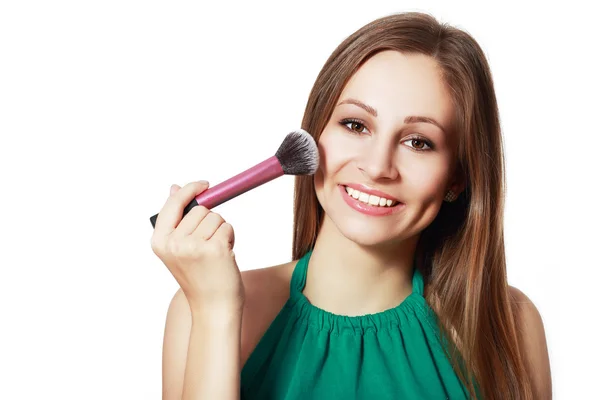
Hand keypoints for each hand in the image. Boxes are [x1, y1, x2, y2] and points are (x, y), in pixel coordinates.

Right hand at [151, 181, 243, 312]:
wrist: (213, 307)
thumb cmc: (199, 276)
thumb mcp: (178, 248)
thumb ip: (176, 219)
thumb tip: (173, 187)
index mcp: (160, 241)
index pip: (173, 203)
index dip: (189, 190)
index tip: (204, 184)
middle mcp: (174, 243)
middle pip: (200, 210)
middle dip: (209, 221)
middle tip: (208, 244)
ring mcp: (194, 246)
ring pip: (216, 217)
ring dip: (221, 230)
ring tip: (216, 252)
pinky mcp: (215, 249)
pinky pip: (227, 227)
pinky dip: (230, 238)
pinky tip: (224, 256)